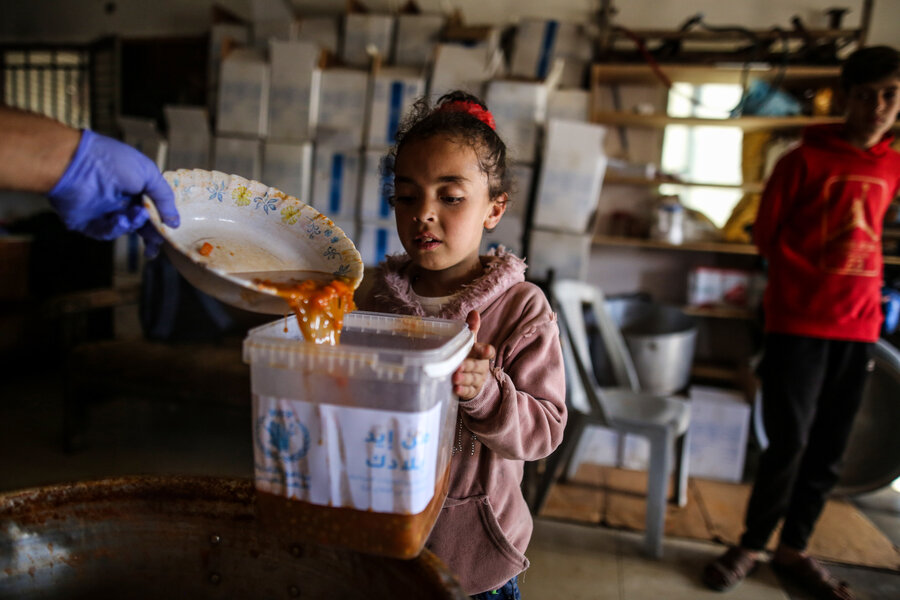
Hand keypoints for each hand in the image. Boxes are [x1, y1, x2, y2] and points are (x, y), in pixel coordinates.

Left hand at [48, 129, 178, 255]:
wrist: (75, 163)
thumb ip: (164, 198)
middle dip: (150, 233)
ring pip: (125, 229)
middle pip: (140, 224)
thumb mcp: (148, 174)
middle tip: (157, 239)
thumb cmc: (112, 161)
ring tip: (135, 215)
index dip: (162, 220)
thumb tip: (175, 223)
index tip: (171, 230)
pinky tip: (120, 220)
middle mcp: (119, 200)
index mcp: (134, 187)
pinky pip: (105, 232)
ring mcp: (103, 212)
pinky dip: (116, 228)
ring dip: (134, 224)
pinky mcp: (87, 223)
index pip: (152, 208)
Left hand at [453, 310, 495, 400]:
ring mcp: (477, 380)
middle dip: (469, 366)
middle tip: (459, 366)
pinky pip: (468, 391)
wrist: (473, 381)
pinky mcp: (471, 391)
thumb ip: (472, 329)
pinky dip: (462, 390)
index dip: (486, 351)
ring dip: (464, 378)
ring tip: (455, 378)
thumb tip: (474, 312)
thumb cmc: (470, 357)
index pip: (487, 352)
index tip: (485, 351)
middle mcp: (481, 367)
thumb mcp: (471, 344)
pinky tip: (455, 389)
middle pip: (477, 366)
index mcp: (481, 354)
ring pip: (472, 379)